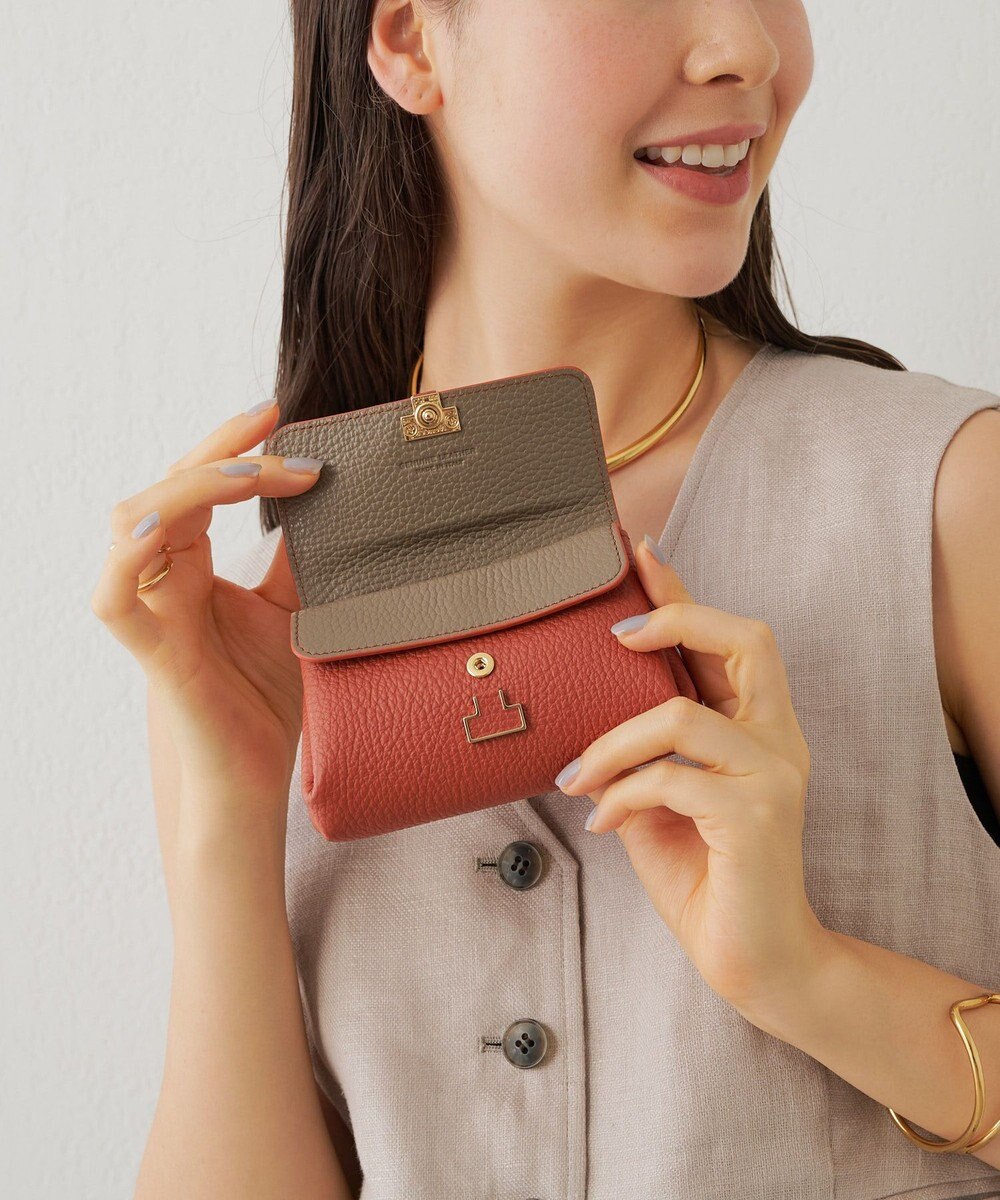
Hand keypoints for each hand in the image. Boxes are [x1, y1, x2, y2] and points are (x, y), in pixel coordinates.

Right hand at [90, 400, 321, 829]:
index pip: (198, 488)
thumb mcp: (287, 615)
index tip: (281, 416)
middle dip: (219, 450)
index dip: (232, 448)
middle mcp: (164, 584)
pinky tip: (171, 523)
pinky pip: (113, 600)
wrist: (254, 780)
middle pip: (166, 489)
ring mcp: (154, 616)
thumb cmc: (259, 702)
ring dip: (190, 486)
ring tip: (252, 475)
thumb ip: (292, 565)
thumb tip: (325, 508)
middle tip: (276, 426)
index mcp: (191, 570)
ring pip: (131, 524)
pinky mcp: (154, 656)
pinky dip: (130, 556)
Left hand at [554, 534, 829, 1018]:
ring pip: (682, 715)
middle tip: (612, 637)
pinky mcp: (757, 815)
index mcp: (758, 728)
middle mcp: (778, 739)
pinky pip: (670, 779)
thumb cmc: (704, 877)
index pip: (728, 640)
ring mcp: (775, 774)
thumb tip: (580, 715)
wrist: (752, 961)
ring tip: (576, 775)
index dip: (683, 594)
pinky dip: (622, 795)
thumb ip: (642, 753)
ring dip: (612, 742)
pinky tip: (603, 823)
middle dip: (675, 617)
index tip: (641, 554)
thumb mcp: (661, 801)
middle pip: (745, 638)